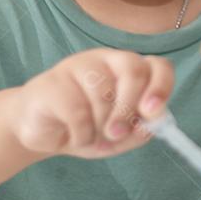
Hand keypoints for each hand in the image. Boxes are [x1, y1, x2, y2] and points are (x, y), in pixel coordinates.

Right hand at [10, 48, 173, 159]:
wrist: (39, 131)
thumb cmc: (85, 129)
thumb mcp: (118, 139)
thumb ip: (140, 132)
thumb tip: (152, 124)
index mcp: (129, 71)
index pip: (158, 66)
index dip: (161, 86)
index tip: (153, 112)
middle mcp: (107, 61)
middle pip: (133, 71)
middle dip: (129, 108)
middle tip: (117, 134)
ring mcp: (79, 66)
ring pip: (103, 93)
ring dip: (100, 125)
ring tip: (91, 136)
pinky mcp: (53, 81)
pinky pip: (77, 110)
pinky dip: (81, 133)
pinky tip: (74, 136)